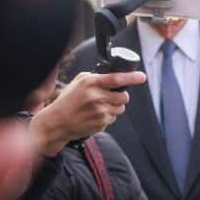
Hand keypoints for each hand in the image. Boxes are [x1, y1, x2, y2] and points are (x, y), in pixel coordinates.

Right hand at [29, 71, 145, 154]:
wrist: (57, 122)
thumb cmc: (68, 100)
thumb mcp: (78, 83)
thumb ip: (96, 78)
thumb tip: (116, 76)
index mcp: (90, 83)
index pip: (116, 78)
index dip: (132, 77)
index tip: (142, 77)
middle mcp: (96, 97)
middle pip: (124, 96)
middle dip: (120, 96)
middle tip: (109, 97)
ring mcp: (100, 111)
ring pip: (121, 108)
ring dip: (114, 107)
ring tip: (98, 107)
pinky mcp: (102, 123)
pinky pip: (113, 118)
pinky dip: (107, 116)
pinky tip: (94, 116)